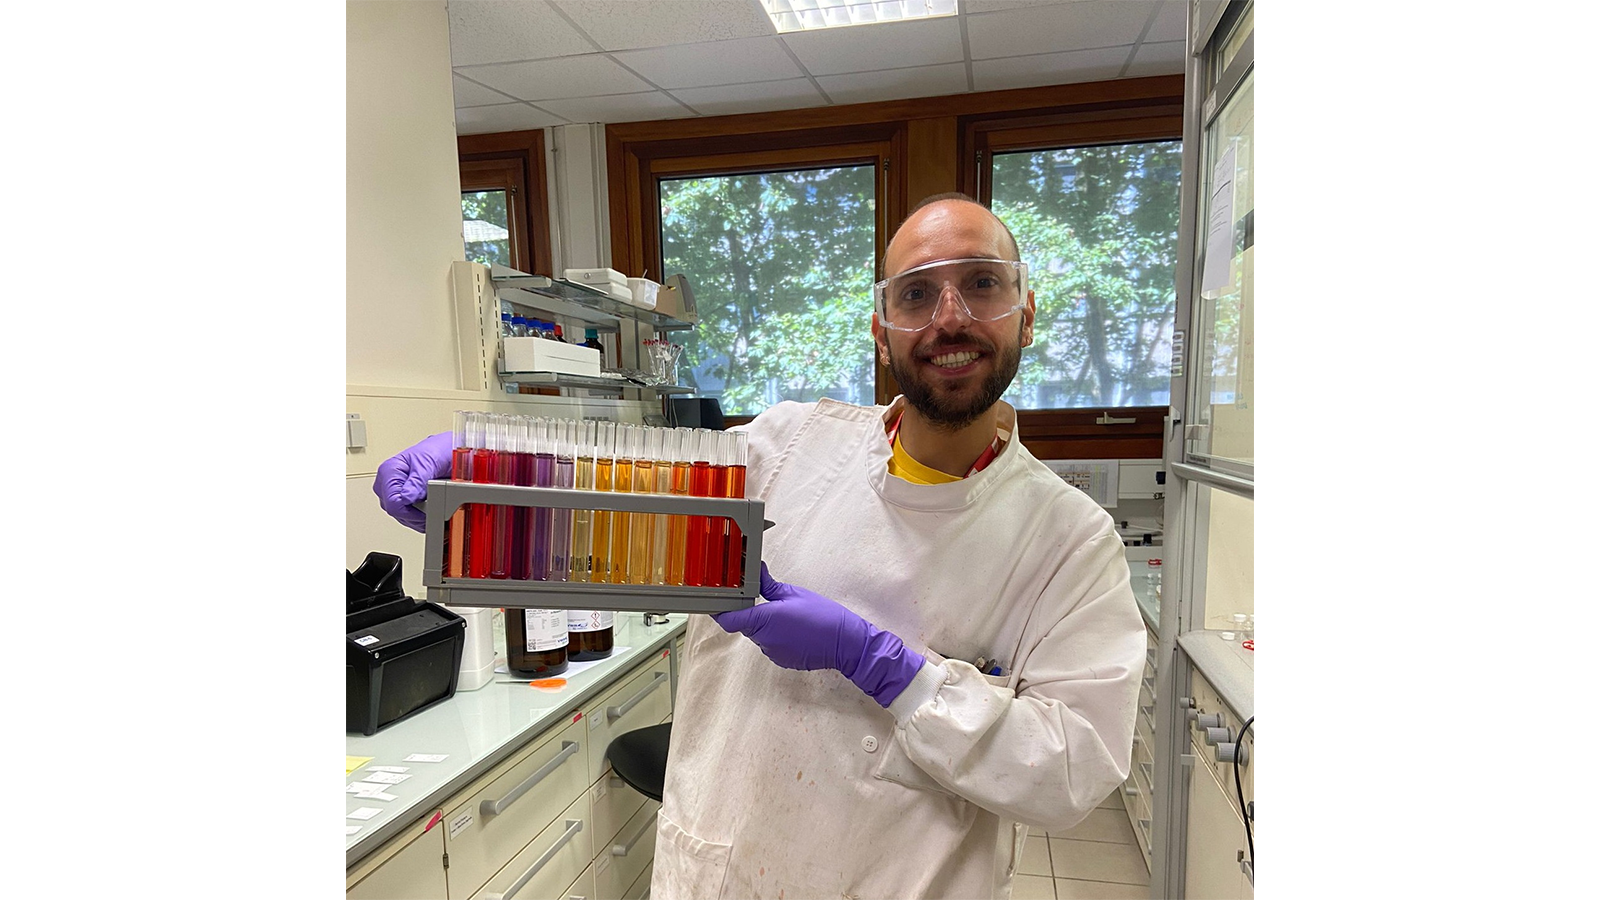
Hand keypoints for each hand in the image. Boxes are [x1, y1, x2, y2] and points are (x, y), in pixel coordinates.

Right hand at [373, 432, 453, 531]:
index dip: (409, 511)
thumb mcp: (430, 463)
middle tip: (432, 511)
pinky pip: (408, 515)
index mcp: (389, 470)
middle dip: (414, 515)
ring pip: (401, 515)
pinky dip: (420, 517)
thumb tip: (407, 497)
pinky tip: (430, 512)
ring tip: (433, 509)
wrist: (450, 449)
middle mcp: (389, 481)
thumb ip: (418, 481)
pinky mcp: (404, 497)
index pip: (392, 501)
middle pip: (395, 510)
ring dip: (418, 517)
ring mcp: (396, 491)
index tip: (425, 513)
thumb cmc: (438, 450)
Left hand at [712, 564, 925, 706]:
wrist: (846, 643)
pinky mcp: (782, 659)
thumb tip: (756, 572)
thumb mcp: (793, 593)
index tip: (717, 600)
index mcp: (763, 619)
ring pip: (758, 634)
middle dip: (750, 612)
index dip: (719, 610)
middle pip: (744, 624)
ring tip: (787, 614)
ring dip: (765, 624)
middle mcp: (763, 639)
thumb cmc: (823, 616)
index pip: (728, 619)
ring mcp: (772, 652)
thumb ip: (768, 585)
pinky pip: (771, 644)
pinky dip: (776, 635)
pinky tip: (794, 627)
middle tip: (760, 597)